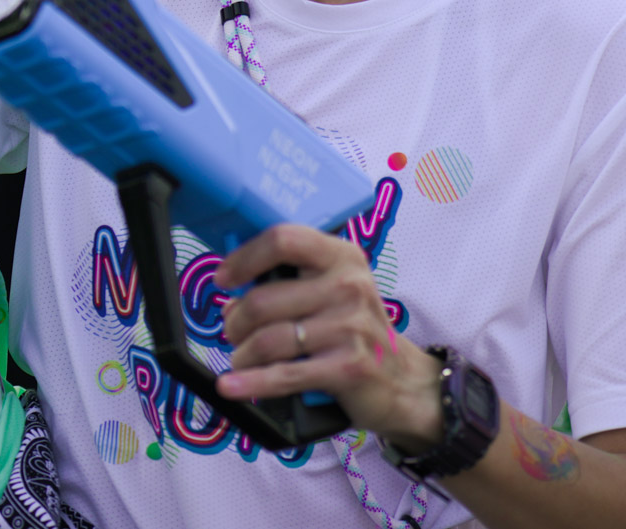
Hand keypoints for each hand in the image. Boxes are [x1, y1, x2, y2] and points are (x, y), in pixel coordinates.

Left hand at [213, 224, 445, 449]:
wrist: (402, 379)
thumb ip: (292, 279)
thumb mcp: (335, 288)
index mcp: (341, 256)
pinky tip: (230, 386)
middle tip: (234, 331)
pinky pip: (283, 375)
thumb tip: (233, 291)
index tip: (223, 278)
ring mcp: (349, 327)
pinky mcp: (346, 368)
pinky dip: (249, 383)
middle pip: (263, 299)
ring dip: (242, 354)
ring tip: (242, 358)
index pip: (283, 240)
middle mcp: (348, 286)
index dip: (244, 258)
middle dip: (235, 321)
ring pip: (267, 340)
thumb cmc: (353, 328)